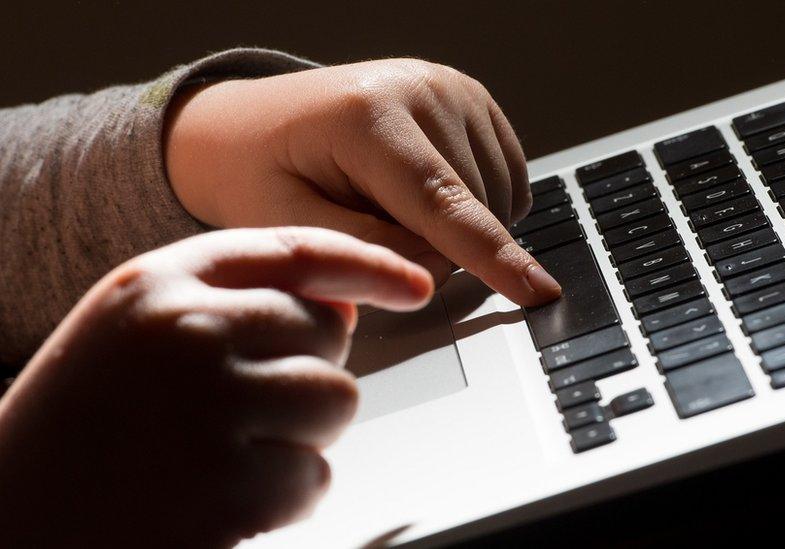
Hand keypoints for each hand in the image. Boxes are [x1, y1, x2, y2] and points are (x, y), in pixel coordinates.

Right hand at [0, 227, 432, 545]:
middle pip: (328, 334)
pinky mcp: (228, 487)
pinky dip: (287, 494)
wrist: (14, 517)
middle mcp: (187, 331)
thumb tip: (343, 306)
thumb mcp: (135, 330)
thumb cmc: (79, 428)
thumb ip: (232, 301)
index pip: (297, 251)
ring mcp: (209, 407)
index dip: (368, 263)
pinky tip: (225, 495)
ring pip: (337, 402)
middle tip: (244, 409)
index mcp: (158, 283)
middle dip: (308, 374)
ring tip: (231, 451)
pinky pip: (316, 477)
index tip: (414, 282)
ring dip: (303, 436)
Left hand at [164, 58, 561, 305]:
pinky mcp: (473, 100)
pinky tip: (427, 197)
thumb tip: (437, 270)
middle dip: (438, 246)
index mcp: (369, 117)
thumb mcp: (287, 223)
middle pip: (473, 208)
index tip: (537, 291)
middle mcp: (423, 89)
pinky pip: (507, 178)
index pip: (443, 203)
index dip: (492, 256)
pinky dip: (481, 204)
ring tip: (392, 205)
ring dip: (460, 226)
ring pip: (498, 196)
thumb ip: (364, 250)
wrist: (254, 125)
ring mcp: (454, 89)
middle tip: (371, 227)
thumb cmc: (262, 174)